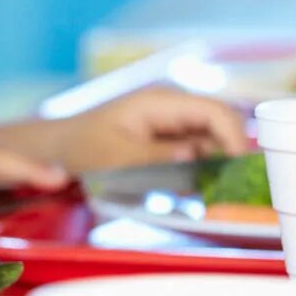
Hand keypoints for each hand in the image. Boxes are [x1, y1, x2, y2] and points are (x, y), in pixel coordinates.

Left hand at [20, 86, 249, 173]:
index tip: (237, 170)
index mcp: (160, 102)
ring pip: (213, 144)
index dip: (234, 138)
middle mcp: (173, 109)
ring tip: (211, 192)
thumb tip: (194, 156)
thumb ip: (156, 156)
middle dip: (228, 156)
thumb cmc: (81, 147)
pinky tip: (195, 190)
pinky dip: (201, 172)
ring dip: (215, 167)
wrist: (58, 149)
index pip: (215, 112)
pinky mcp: (170, 142)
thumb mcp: (115, 156)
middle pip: (221, 127)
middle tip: (229, 188)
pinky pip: (198, 154)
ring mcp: (173, 125)